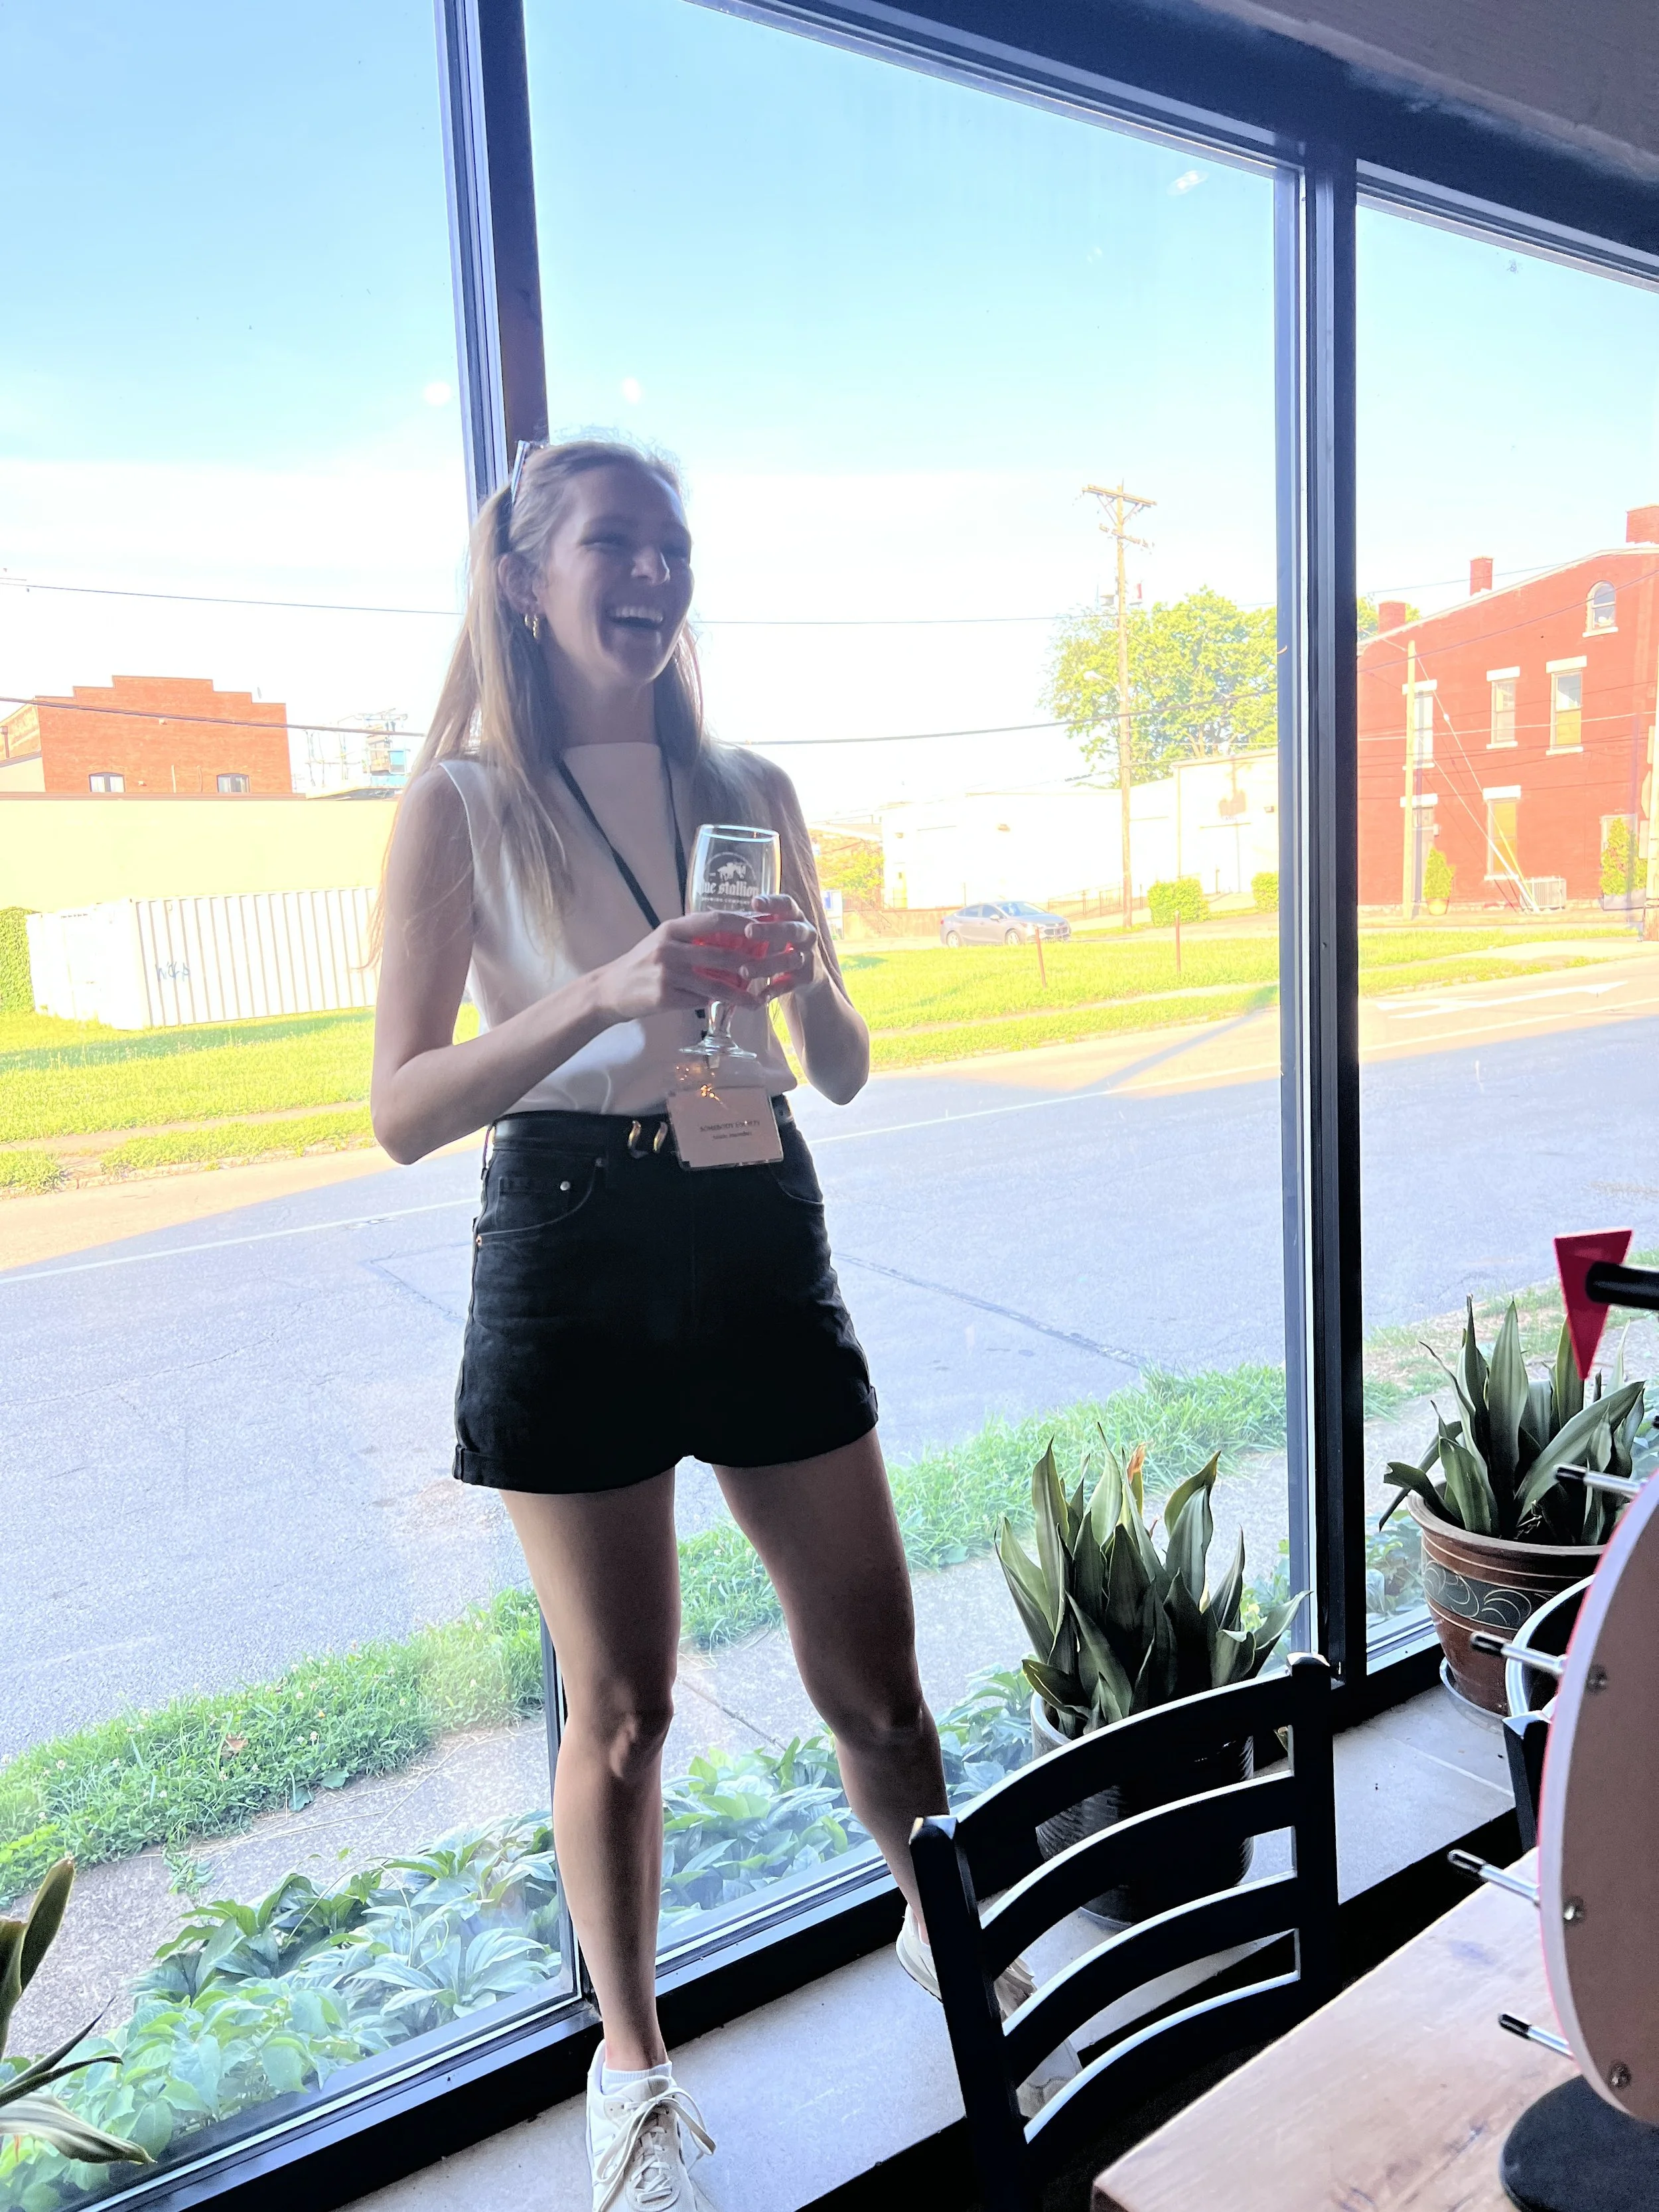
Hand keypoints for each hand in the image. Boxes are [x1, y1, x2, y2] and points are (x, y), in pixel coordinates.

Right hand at [592, 915, 751, 1023]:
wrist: (611, 989)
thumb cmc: (644, 962)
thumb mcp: (665, 940)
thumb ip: (694, 937)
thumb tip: (735, 937)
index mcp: (672, 928)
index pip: (714, 920)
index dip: (742, 923)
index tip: (765, 928)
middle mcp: (669, 948)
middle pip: (720, 954)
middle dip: (749, 964)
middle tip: (770, 969)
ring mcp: (667, 974)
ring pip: (714, 984)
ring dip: (739, 995)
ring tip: (756, 1002)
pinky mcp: (665, 997)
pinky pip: (698, 1001)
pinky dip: (711, 1003)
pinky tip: (722, 1006)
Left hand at [732, 894, 816, 1001]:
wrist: (811, 975)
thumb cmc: (782, 945)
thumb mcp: (775, 930)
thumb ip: (756, 924)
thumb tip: (717, 920)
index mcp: (796, 917)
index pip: (787, 904)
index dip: (772, 902)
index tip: (754, 902)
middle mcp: (806, 933)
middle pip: (792, 930)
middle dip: (770, 931)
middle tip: (748, 932)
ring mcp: (808, 956)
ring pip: (789, 960)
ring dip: (766, 965)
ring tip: (744, 971)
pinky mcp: (807, 978)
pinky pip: (789, 984)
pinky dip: (773, 990)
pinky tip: (758, 996)